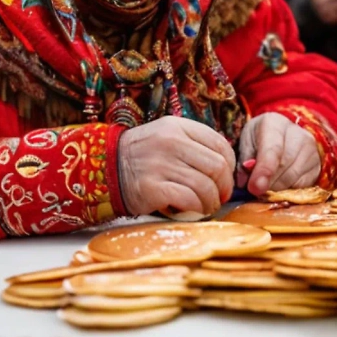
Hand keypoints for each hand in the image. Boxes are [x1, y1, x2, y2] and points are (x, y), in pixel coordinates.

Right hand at [117, 116, 235, 216]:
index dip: (230, 164)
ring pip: (204, 185)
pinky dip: (197, 207)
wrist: (106, 167)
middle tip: (221, 196)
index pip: (219, 143)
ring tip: (208, 206)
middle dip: (225, 186)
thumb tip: (226, 165)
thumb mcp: (167, 136)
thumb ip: (193, 143)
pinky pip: (188, 199)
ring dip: (212, 201)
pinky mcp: (152, 188)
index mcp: (177, 126)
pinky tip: (195, 210)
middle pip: (216, 166)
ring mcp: (160, 165)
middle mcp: (170, 142)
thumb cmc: (144, 155)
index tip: (226, 177)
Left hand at [238, 113, 320, 196]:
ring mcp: (312, 150)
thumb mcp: (246, 143)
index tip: (254, 188)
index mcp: (275, 123)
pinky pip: (301, 187)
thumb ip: (244, 161)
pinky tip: (280, 182)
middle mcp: (299, 134)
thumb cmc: (260, 139)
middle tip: (254, 187)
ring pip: (292, 179)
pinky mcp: (318, 166)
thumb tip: (246, 182)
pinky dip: (287, 190)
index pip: (273, 149)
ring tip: (267, 181)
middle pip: (283, 167)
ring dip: (275, 188)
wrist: (284, 135)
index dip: (263, 171)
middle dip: (266, 182)